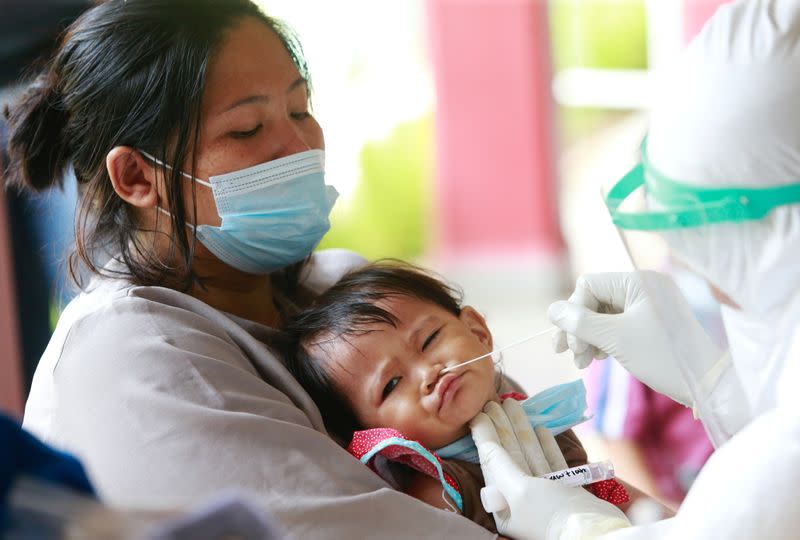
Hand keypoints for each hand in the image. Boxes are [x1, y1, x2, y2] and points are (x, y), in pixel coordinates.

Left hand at [470, 399, 628, 539]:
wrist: (594, 532)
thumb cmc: (550, 513)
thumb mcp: (519, 490)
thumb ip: (500, 464)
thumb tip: (484, 443)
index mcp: (504, 504)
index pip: (491, 462)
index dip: (485, 436)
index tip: (480, 413)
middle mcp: (521, 499)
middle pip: (510, 455)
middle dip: (502, 427)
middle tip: (496, 401)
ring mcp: (544, 494)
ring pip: (530, 454)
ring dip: (522, 429)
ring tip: (515, 405)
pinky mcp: (565, 491)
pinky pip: (551, 462)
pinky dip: (546, 445)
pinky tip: (541, 428)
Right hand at [547, 271, 721, 406]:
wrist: (709, 384)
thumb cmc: (664, 357)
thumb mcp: (616, 339)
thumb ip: (581, 323)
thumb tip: (551, 310)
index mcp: (638, 281)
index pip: (588, 286)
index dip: (573, 312)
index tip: (568, 344)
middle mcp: (643, 287)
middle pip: (593, 300)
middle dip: (578, 327)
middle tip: (567, 354)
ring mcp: (648, 305)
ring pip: (603, 314)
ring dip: (587, 337)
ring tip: (582, 362)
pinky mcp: (651, 323)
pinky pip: (616, 324)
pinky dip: (603, 340)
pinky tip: (597, 357)